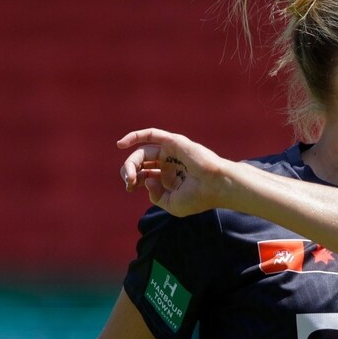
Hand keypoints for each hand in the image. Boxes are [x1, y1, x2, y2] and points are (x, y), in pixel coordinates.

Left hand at [117, 128, 231, 215]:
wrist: (216, 186)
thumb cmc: (198, 197)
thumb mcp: (171, 204)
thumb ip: (155, 196)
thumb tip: (145, 180)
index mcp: (167, 179)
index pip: (142, 175)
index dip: (132, 180)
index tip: (130, 188)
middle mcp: (168, 164)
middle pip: (140, 163)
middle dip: (129, 172)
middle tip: (129, 182)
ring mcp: (171, 152)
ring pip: (143, 152)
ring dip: (131, 162)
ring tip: (129, 174)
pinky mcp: (174, 142)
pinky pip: (152, 134)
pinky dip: (136, 136)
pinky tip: (121, 144)